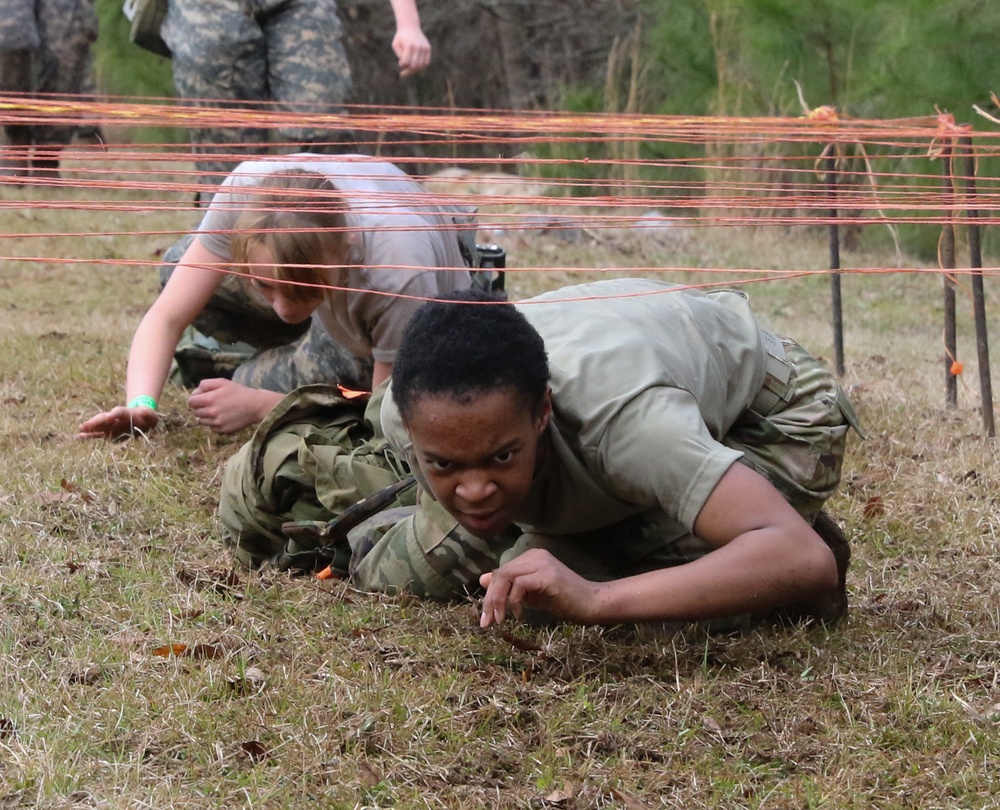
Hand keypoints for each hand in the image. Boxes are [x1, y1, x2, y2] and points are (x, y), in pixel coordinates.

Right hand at [77, 406, 158, 439]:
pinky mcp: (107, 433)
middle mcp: (116, 419)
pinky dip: (89, 436)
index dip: (115, 414)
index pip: (120, 412)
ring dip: (90, 426)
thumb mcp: (151, 416)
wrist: (141, 418)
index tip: (110, 416)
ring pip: (99, 425)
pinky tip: (78, 437)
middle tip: (87, 423)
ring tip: (81, 427)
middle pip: (105, 418)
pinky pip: (97, 435)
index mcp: (127, 414)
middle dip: (97, 421)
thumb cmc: (147, 418)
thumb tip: (144, 412)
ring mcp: (110, 425)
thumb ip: (148, 414)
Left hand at [187, 378, 272, 434]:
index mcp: (209, 399)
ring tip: (219, 410)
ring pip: (202, 421)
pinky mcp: (222, 430)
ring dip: (206, 416)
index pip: (190, 402)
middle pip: (195, 412)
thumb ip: (205, 385)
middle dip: (200, 407)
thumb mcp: (222, 382)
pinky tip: (224, 417)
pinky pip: (211, 428)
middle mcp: (211, 412)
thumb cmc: (238, 392)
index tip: (201, 398)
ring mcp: (216, 423)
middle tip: (212, 403)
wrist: (255, 406)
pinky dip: (214, 423)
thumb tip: (194, 394)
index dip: (195, 399)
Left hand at [392, 27, 430, 76]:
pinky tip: (416, 66)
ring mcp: (424, 48)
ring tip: (410, 69)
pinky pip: (426, 63)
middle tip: (404, 71)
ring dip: (415, 70)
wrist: (410, 26)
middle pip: (414, 66)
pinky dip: (422, 67)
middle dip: (408, 70)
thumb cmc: (401, 37)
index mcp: (409, 46)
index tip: (400, 63)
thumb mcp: (395, 44)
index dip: (402, 65)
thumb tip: (405, 65)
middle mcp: (418, 47)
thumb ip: (399, 55)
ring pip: (421, 66)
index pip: (406, 63)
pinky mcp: (428, 48)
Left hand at [478, 547, 600, 626]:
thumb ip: (509, 587)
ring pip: (505, 577)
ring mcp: (541, 563)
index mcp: (530, 557)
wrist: (592, 604)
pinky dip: (514, 601)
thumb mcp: (531, 595)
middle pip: (500, 574)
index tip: (487, 618)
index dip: (490, 594)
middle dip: (490, 600)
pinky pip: (519, 584)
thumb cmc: (565, 601)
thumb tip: (482, 579)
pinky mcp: (547, 574)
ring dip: (498, 601)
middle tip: (486, 623)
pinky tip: (519, 614)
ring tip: (499, 621)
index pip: (501, 573)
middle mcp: (535, 555)